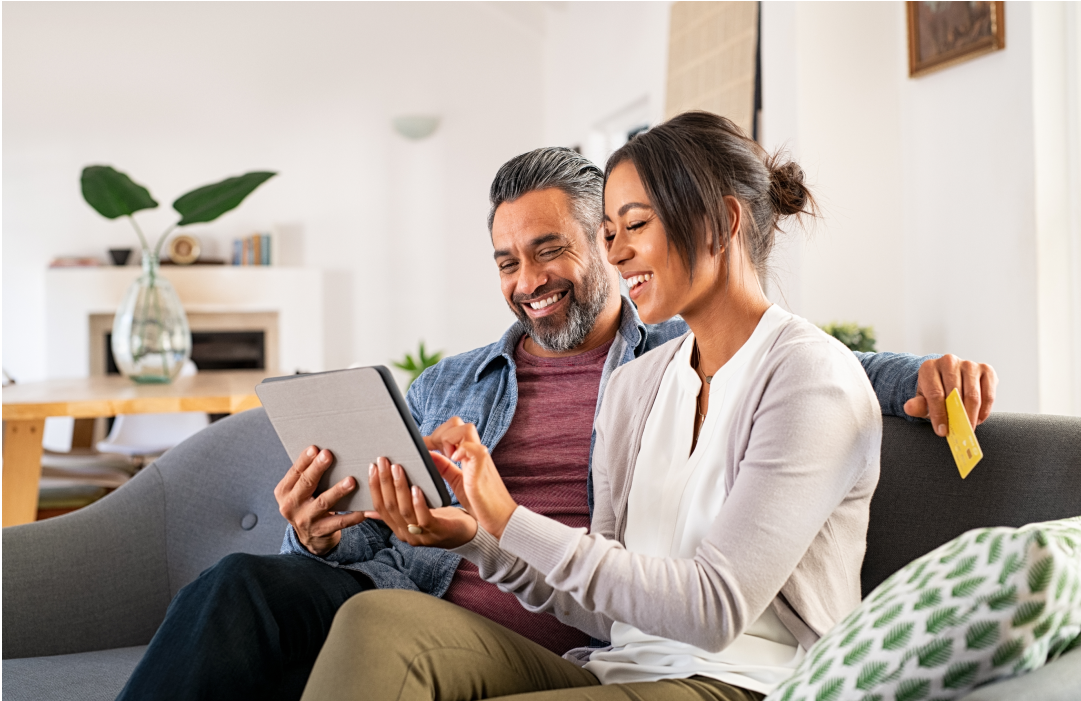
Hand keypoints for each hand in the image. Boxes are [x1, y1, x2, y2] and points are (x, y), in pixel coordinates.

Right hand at [274, 446, 366, 555]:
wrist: (309, 538)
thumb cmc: (308, 504)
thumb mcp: (300, 491)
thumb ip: (307, 475)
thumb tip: (324, 451)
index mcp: (284, 491)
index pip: (295, 472)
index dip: (304, 460)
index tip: (315, 448)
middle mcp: (291, 506)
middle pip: (306, 484)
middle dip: (317, 469)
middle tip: (328, 455)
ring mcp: (305, 520)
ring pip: (323, 503)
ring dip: (337, 491)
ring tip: (350, 481)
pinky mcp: (320, 531)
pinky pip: (339, 522)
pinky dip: (352, 516)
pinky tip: (362, 509)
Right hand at [364, 456, 477, 547]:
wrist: (467, 534)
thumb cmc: (441, 518)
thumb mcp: (415, 512)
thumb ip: (397, 508)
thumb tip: (373, 501)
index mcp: (398, 528)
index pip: (380, 506)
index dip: (375, 486)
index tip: (372, 466)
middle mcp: (406, 534)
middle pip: (389, 506)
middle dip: (384, 482)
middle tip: (383, 461)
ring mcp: (421, 535)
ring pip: (404, 510)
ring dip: (399, 487)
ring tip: (398, 469)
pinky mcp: (437, 532)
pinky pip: (424, 518)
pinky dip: (418, 502)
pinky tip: (416, 488)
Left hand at [425, 418, 517, 538]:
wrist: (501, 518)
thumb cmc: (481, 501)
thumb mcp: (457, 481)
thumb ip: (444, 467)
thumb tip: (428, 454)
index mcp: (468, 453)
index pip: (451, 429)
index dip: (435, 434)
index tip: (421, 447)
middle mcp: (475, 451)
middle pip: (457, 423)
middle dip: (440, 434)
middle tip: (434, 452)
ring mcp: (480, 457)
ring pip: (465, 429)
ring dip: (450, 439)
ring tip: (447, 457)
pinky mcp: (483, 468)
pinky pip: (474, 449)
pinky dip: (462, 450)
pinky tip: (454, 459)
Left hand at [904, 355, 997, 435]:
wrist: (947, 380)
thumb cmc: (934, 393)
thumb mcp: (922, 400)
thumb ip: (916, 405)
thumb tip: (909, 408)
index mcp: (929, 367)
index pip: (935, 393)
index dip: (939, 414)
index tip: (942, 431)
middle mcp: (949, 361)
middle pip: (955, 393)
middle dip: (957, 416)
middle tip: (959, 432)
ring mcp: (969, 364)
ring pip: (973, 394)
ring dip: (972, 415)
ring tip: (969, 427)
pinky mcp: (986, 370)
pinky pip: (988, 393)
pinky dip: (985, 409)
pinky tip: (978, 419)